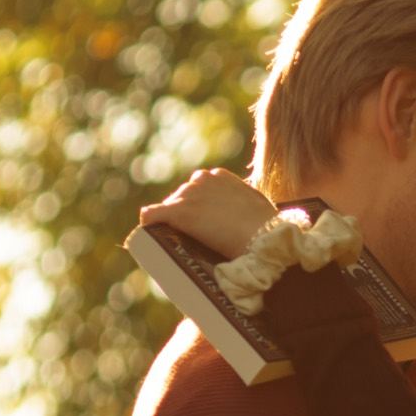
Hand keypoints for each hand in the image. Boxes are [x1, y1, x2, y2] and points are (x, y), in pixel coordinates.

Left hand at [138, 168, 279, 260]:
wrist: (262, 237)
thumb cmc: (266, 226)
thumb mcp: (256, 206)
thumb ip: (244, 204)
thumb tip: (244, 216)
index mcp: (220, 177)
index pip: (200, 188)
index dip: (202, 206)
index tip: (207, 222)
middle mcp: (201, 179)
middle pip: (183, 196)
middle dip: (188, 212)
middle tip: (198, 235)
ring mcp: (188, 195)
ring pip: (170, 206)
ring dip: (173, 219)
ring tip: (181, 238)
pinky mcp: (177, 212)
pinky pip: (151, 215)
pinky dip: (149, 223)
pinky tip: (150, 232)